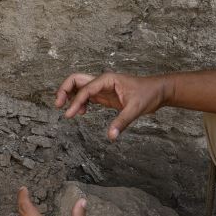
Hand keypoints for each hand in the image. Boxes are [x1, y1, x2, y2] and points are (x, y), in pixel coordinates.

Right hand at [54, 71, 170, 140]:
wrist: (158, 91)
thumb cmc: (148, 95)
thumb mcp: (136, 109)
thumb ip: (122, 122)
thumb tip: (111, 136)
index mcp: (107, 79)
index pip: (86, 89)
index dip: (75, 102)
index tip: (70, 115)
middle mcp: (102, 81)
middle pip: (75, 80)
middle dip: (64, 90)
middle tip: (58, 104)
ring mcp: (102, 87)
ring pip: (78, 86)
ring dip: (69, 95)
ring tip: (67, 111)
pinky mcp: (104, 95)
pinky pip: (85, 95)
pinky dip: (78, 102)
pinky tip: (81, 113)